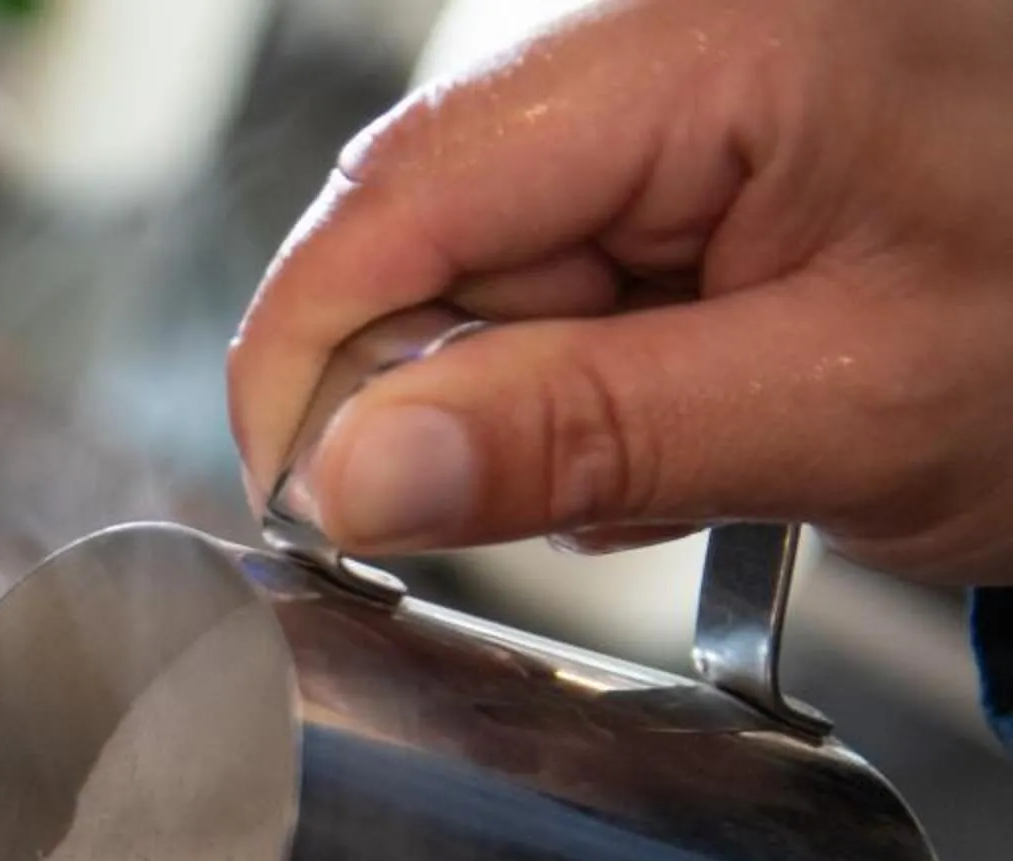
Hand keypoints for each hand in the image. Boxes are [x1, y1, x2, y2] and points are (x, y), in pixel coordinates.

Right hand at [229, 0, 1012, 582]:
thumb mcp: (840, 405)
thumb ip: (580, 436)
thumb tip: (352, 480)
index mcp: (701, 46)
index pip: (390, 198)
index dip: (309, 372)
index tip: (318, 522)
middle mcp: (655, 35)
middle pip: (409, 237)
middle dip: (447, 395)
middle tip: (584, 496)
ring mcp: (661, 89)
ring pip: (465, 272)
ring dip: (528, 395)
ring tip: (692, 440)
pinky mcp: (673, 147)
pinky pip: (544, 273)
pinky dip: (584, 371)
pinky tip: (691, 400)